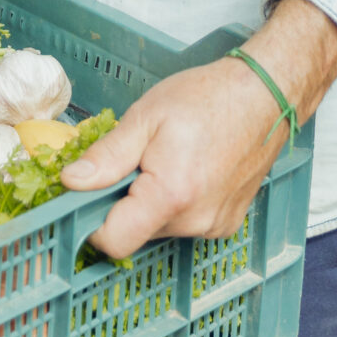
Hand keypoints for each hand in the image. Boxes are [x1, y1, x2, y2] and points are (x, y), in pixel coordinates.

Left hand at [63, 0, 336, 260]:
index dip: (92, 222)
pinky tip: (188, 169)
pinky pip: (185, 224)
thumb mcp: (146, 117)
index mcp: (169, 196)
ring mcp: (215, 226)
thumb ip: (106, 156)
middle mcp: (195, 222)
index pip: (113, 242)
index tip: (90, 193)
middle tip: (137, 159)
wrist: (266, 94)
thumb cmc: (207, 98)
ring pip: (160, 228)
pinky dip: (176, 204)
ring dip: (151, 202)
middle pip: (136, 232)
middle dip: (125, 202)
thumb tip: (70, 183)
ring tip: (167, 158)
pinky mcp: (226, 224)